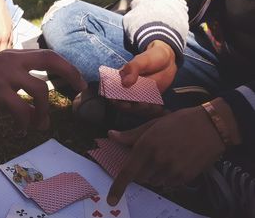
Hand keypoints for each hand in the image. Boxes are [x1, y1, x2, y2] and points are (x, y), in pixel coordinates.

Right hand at [0, 49, 86, 130]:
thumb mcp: (4, 84)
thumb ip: (23, 91)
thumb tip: (41, 112)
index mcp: (15, 55)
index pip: (48, 54)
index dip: (67, 66)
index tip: (78, 81)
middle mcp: (12, 59)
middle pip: (50, 59)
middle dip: (70, 74)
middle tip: (79, 91)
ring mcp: (5, 74)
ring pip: (40, 90)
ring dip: (45, 112)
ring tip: (40, 125)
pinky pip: (22, 110)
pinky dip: (27, 123)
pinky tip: (23, 131)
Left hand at [106, 105, 225, 205]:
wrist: (211, 126)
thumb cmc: (179, 122)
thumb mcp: (153, 124)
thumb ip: (131, 135)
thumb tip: (111, 135)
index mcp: (146, 146)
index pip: (127, 172)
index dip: (117, 188)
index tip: (111, 200)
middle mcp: (157, 161)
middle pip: (140, 178)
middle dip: (140, 170)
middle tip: (150, 156)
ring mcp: (172, 170)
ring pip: (154, 182)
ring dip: (154, 174)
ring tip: (165, 156)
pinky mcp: (185, 177)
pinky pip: (168, 183)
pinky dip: (167, 176)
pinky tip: (175, 162)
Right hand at [111, 40, 176, 116]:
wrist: (167, 60)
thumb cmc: (151, 57)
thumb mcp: (141, 60)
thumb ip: (132, 69)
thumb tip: (124, 83)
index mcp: (120, 80)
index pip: (112, 92)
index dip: (114, 100)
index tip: (124, 103)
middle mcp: (127, 90)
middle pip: (124, 104)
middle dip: (133, 108)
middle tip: (143, 104)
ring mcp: (138, 95)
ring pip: (137, 108)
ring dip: (144, 110)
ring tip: (154, 106)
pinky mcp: (149, 99)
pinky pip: (149, 109)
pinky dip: (154, 111)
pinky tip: (162, 110)